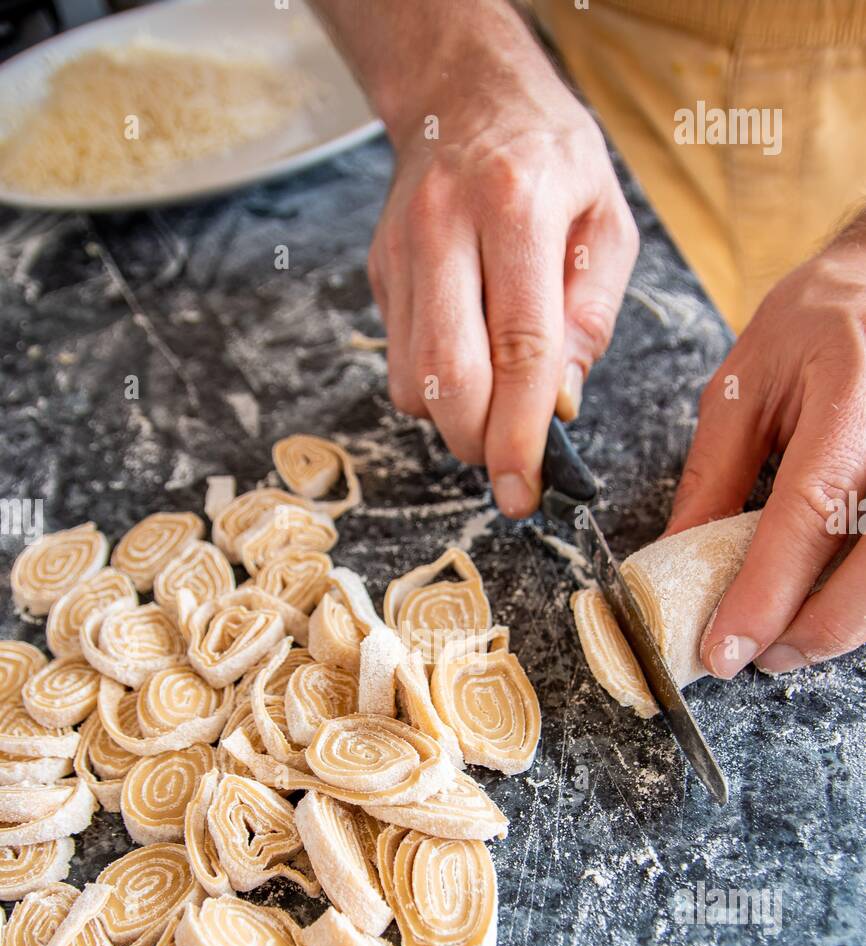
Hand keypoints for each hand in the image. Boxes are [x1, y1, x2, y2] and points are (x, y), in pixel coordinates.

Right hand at [367, 38, 637, 516]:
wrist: (463, 92)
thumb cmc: (550, 158)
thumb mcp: (606, 222)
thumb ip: (589, 319)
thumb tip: (560, 408)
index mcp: (517, 205)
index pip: (518, 348)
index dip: (520, 434)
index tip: (524, 489)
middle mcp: (446, 226)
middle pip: (450, 377)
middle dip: (479, 444)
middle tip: (509, 464)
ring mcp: (401, 250)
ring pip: (413, 382)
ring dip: (454, 420)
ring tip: (494, 400)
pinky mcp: (378, 271)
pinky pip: (399, 362)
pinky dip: (434, 389)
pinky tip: (467, 360)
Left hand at [665, 236, 865, 675]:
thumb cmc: (823, 320)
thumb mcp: (748, 384)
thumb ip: (714, 473)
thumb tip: (674, 557)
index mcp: (851, 403)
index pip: (808, 518)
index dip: (765, 597)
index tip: (723, 652)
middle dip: (808, 634)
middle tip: (756, 654)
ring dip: (838, 627)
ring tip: (787, 634)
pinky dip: (860, 597)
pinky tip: (828, 598)